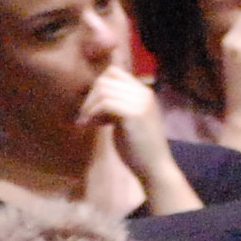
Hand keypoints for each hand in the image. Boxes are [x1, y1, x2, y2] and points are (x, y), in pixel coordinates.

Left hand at [78, 61, 204, 213]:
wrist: (155, 168)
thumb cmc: (140, 149)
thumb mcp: (128, 120)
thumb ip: (117, 105)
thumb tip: (93, 97)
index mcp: (143, 92)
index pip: (114, 72)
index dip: (97, 87)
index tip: (92, 107)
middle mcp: (143, 93)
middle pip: (105, 80)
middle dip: (90, 97)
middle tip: (84, 116)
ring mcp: (139, 102)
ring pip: (103, 90)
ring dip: (89, 106)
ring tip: (85, 122)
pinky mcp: (133, 114)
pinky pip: (105, 104)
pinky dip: (92, 114)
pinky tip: (88, 126)